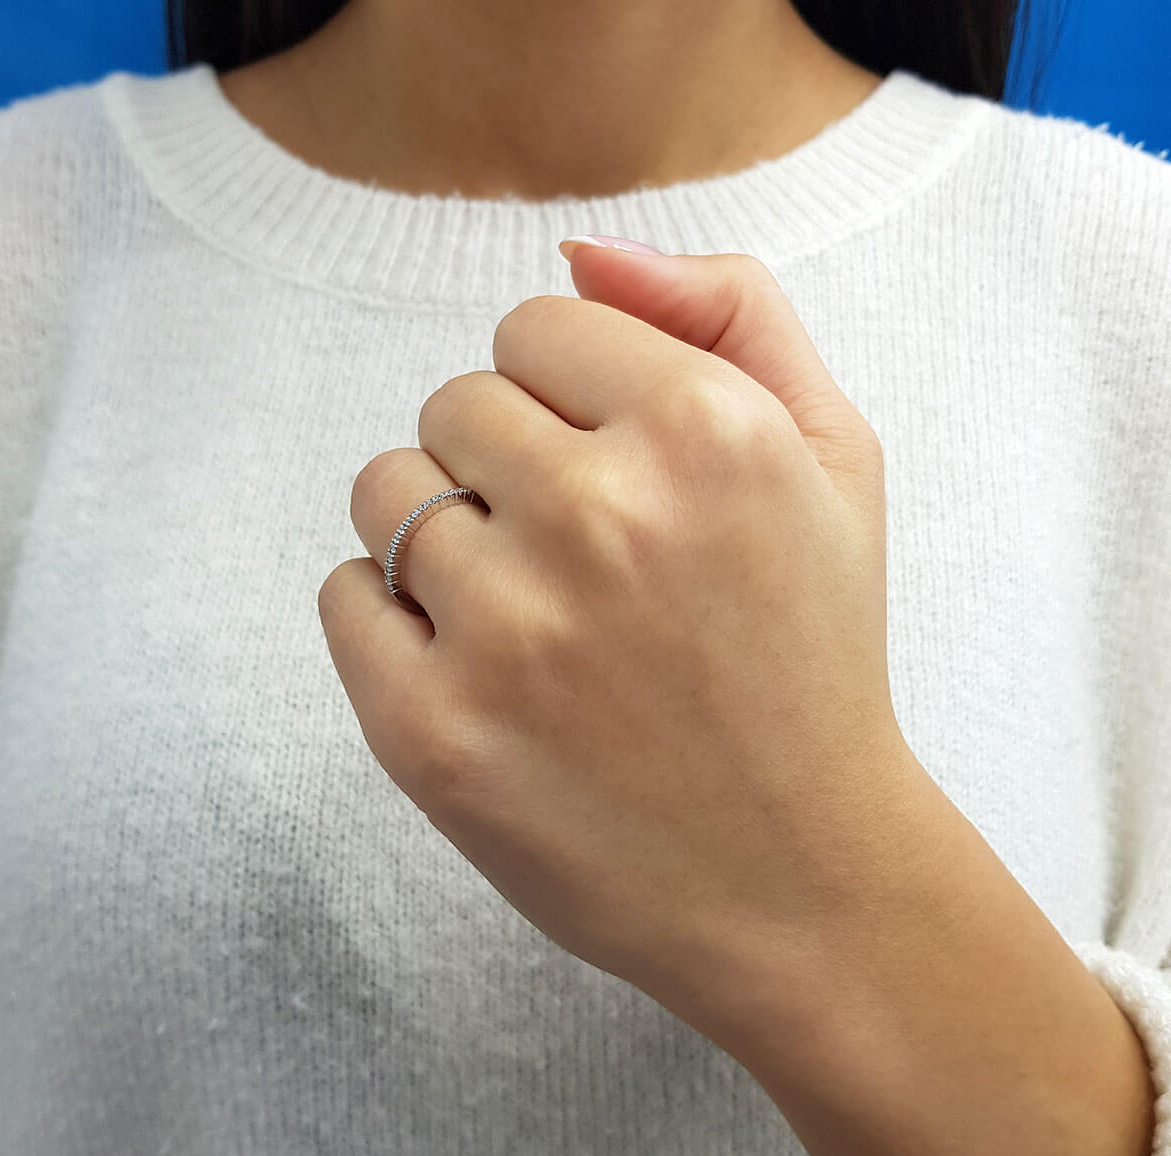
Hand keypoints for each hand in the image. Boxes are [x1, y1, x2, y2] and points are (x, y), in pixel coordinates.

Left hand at [318, 240, 929, 1039]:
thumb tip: (579, 249)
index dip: (569, 394)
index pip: (537, 324)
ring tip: (528, 608)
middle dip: (502, 458)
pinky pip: (344, 595)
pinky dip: (389, 614)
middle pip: (453, 401)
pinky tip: (474, 662)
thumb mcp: (838, 458)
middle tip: (576, 552)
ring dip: (441, 530)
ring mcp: (505, 631)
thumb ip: (732, 312)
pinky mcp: (431, 732)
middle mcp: (600, 517)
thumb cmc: (816, 660)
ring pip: (385, 489)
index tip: (608, 466)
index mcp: (705, 432)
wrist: (801, 877)